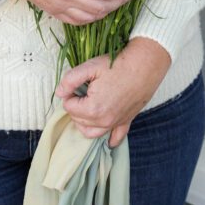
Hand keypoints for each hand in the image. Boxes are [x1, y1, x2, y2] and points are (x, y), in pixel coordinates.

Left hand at [54, 38, 171, 147]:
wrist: (145, 65)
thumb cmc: (117, 64)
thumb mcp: (89, 67)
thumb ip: (70, 80)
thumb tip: (59, 93)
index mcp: (92, 109)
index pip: (68, 107)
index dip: (69, 93)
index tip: (77, 83)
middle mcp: (104, 121)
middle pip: (78, 119)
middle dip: (76, 106)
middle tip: (83, 89)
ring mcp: (116, 123)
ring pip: (91, 132)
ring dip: (84, 122)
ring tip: (86, 107)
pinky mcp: (126, 121)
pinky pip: (116, 138)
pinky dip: (109, 139)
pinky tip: (106, 138)